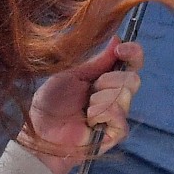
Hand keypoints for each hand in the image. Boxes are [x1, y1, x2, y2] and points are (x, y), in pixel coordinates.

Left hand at [20, 37, 143, 173]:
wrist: (40, 129)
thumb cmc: (51, 102)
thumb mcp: (72, 75)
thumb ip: (97, 61)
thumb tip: (117, 39)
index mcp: (106, 79)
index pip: (132, 63)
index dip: (133, 54)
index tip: (121, 49)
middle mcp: (115, 95)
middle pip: (132, 79)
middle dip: (109, 80)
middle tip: (90, 89)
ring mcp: (116, 115)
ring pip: (124, 96)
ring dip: (101, 99)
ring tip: (85, 108)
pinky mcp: (114, 134)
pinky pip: (119, 117)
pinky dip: (102, 113)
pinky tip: (89, 119)